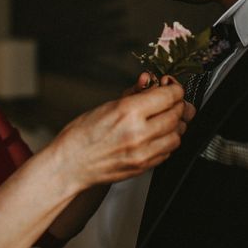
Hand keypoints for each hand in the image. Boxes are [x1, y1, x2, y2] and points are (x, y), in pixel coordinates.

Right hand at [50, 82, 194, 192]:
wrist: (71, 164)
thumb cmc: (82, 134)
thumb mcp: (107, 105)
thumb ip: (134, 94)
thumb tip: (150, 81)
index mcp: (128, 112)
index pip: (168, 96)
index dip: (174, 88)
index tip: (172, 87)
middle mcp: (138, 133)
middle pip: (176, 115)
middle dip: (177, 104)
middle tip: (171, 100)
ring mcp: (143, 152)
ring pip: (177, 135)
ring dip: (175, 124)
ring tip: (165, 118)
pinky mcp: (144, 166)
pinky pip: (168, 152)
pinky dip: (167, 141)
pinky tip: (157, 135)